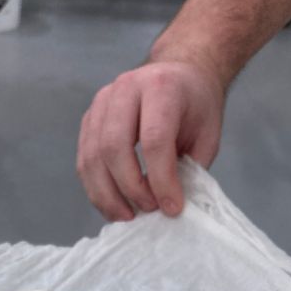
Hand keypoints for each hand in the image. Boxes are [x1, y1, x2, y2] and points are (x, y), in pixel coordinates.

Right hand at [77, 60, 225, 220]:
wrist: (178, 74)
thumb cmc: (195, 107)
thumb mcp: (207, 135)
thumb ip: (190, 169)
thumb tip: (168, 208)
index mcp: (161, 86)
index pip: (154, 139)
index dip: (161, 180)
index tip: (171, 208)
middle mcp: (126, 89)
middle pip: (114, 147)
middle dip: (130, 188)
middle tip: (148, 210)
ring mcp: (101, 103)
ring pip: (92, 157)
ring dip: (107, 195)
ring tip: (127, 216)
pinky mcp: (88, 120)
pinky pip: (84, 162)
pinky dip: (96, 190)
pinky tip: (114, 205)